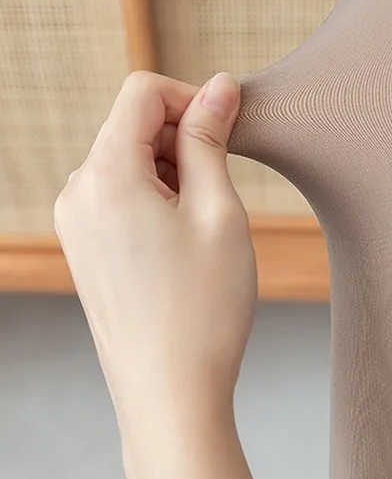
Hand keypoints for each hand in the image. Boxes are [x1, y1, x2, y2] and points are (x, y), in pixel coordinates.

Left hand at [54, 70, 257, 434]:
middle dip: (184, 139)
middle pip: (134, 124)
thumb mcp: (218, 209)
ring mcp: (75, 221)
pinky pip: (120, 191)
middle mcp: (77, 192)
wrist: (170, 393)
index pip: (143, 92)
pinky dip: (157, 196)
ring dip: (174, 171)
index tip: (229, 131)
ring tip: (202, 225)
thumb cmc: (202, 306)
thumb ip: (211, 138)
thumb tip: (220, 84)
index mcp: (105, 175)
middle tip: (222, 192)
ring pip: (130, 158)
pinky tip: (182, 239)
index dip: (192, 98)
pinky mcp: (84, 244)